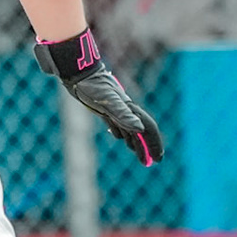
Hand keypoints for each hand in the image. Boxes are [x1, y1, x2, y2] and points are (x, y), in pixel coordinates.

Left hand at [34, 28, 165, 166]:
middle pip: (141, 131)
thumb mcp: (108, 102)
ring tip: (140, 157)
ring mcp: (115, 110)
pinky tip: (118, 136)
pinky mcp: (105, 109)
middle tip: (150, 163)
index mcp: (130, 109)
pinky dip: (122, 133)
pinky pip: (117, 124)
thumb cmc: (92, 86)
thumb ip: (124, 115)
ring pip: (130, 129)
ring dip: (136, 143)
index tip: (157, 159)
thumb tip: (140, 129)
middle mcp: (126, 110)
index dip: (154, 144)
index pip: (147, 129)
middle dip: (147, 147)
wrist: (79, 74)